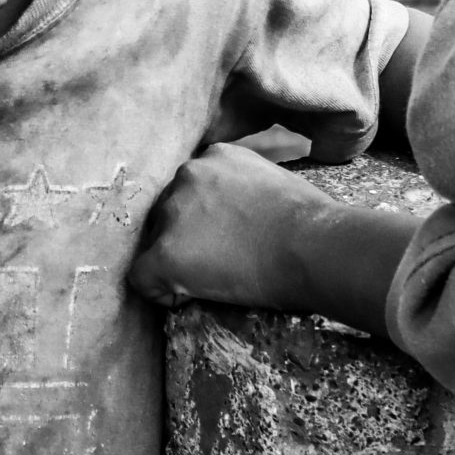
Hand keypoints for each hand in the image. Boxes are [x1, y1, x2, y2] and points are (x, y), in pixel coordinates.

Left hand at [127, 143, 330, 311]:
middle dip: (187, 237)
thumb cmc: (312, 222)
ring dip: (177, 261)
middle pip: (169, 212)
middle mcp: (189, 174)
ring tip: (212, 279)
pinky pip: (142, 277)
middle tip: (219, 262)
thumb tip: (247, 213)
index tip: (224, 238)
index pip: (192, 188)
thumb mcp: (276, 182)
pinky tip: (187, 298)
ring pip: (156, 242)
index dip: (203, 218)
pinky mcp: (166, 252)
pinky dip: (160, 292)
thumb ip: (248, 188)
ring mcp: (174, 212)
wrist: (312, 246)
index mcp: (216, 156)